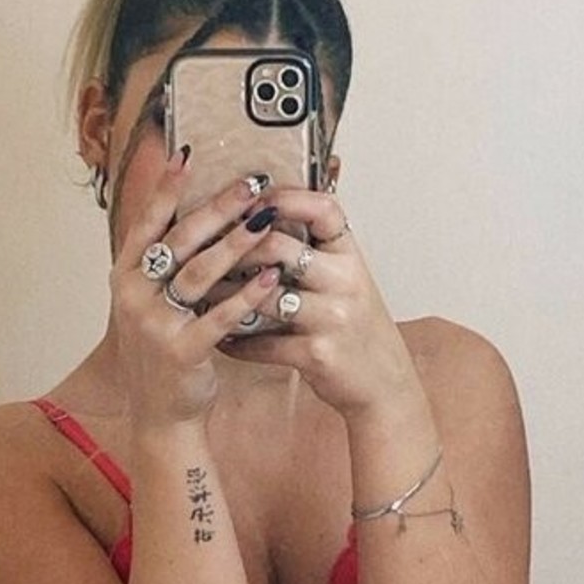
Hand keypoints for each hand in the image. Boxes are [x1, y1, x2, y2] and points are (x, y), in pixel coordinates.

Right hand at [110, 153, 286, 426]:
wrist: (161, 412)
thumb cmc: (165, 349)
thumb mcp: (153, 302)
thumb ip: (167, 262)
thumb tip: (195, 212)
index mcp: (125, 277)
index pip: (146, 223)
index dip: (167, 189)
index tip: (188, 155)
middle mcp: (133, 297)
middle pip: (179, 240)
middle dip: (217, 208)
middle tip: (250, 184)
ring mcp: (154, 325)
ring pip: (199, 273)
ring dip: (237, 243)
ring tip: (268, 220)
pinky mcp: (180, 352)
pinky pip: (219, 316)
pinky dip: (247, 295)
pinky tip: (271, 276)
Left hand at [222, 189, 413, 418]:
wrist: (385, 385)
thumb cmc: (358, 330)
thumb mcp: (347, 282)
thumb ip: (317, 254)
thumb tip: (267, 218)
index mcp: (351, 258)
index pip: (324, 209)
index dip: (286, 198)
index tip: (252, 198)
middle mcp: (345, 281)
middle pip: (279, 246)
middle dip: (236, 247)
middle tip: (204, 249)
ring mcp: (332, 317)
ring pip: (264, 294)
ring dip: (224, 294)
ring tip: (198, 293)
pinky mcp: (317, 353)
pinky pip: (264, 342)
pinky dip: (237, 342)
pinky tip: (220, 338)